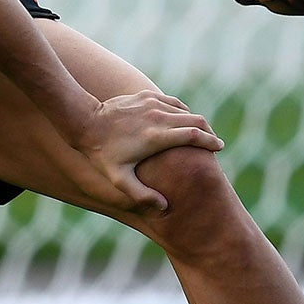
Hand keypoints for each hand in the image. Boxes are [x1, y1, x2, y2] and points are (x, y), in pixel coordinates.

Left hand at [71, 90, 221, 213]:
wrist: (84, 121)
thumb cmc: (102, 154)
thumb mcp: (118, 179)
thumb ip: (141, 195)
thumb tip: (164, 208)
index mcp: (156, 137)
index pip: (194, 136)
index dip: (211, 142)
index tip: (219, 148)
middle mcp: (158, 116)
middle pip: (196, 121)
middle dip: (209, 132)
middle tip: (214, 143)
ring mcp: (152, 103)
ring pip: (185, 110)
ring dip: (196, 122)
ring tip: (200, 134)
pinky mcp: (145, 95)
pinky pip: (172, 101)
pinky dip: (182, 111)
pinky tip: (183, 120)